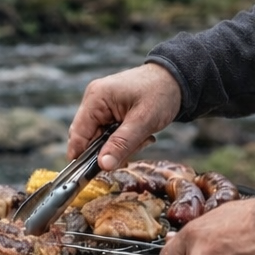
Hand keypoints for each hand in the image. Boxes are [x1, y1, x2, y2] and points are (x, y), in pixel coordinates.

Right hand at [67, 62, 182, 169]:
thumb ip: (122, 144)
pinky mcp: (107, 111)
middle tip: (133, 149)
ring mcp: (99, 106)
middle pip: (88, 139)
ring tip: (142, 138)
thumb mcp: (143, 121)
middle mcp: (92, 101)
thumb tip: (103, 165)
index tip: (93, 175)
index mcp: (96, 98)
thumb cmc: (161, 93)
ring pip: (99, 139)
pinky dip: (123, 140)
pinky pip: (108, 134)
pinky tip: (139, 135)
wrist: (176, 79)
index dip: (82, 157)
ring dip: (119, 146)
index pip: (78, 135)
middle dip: (109, 150)